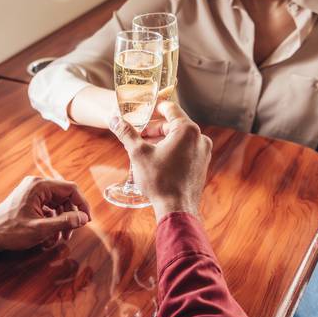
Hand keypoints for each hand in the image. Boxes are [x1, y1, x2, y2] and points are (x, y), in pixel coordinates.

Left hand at [0, 176, 90, 254]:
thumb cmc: (9, 230)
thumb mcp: (40, 229)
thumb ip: (64, 222)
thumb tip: (83, 218)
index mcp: (40, 186)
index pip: (71, 189)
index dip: (82, 204)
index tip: (86, 220)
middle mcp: (37, 186)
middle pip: (64, 198)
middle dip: (69, 217)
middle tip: (69, 234)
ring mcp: (32, 193)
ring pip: (57, 205)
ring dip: (60, 222)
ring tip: (57, 239)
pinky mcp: (29, 201)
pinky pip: (48, 210)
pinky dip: (51, 223)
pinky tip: (48, 237)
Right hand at [109, 101, 211, 220]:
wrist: (176, 209)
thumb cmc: (159, 180)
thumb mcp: (138, 153)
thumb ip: (126, 133)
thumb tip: (113, 119)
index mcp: (187, 130)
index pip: (171, 108)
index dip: (155, 107)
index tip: (145, 110)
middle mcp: (200, 139)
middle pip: (174, 125)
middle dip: (155, 129)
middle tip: (139, 136)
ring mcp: (203, 153)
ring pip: (180, 139)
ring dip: (163, 140)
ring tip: (145, 149)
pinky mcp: (202, 165)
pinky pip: (186, 150)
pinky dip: (172, 150)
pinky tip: (158, 161)